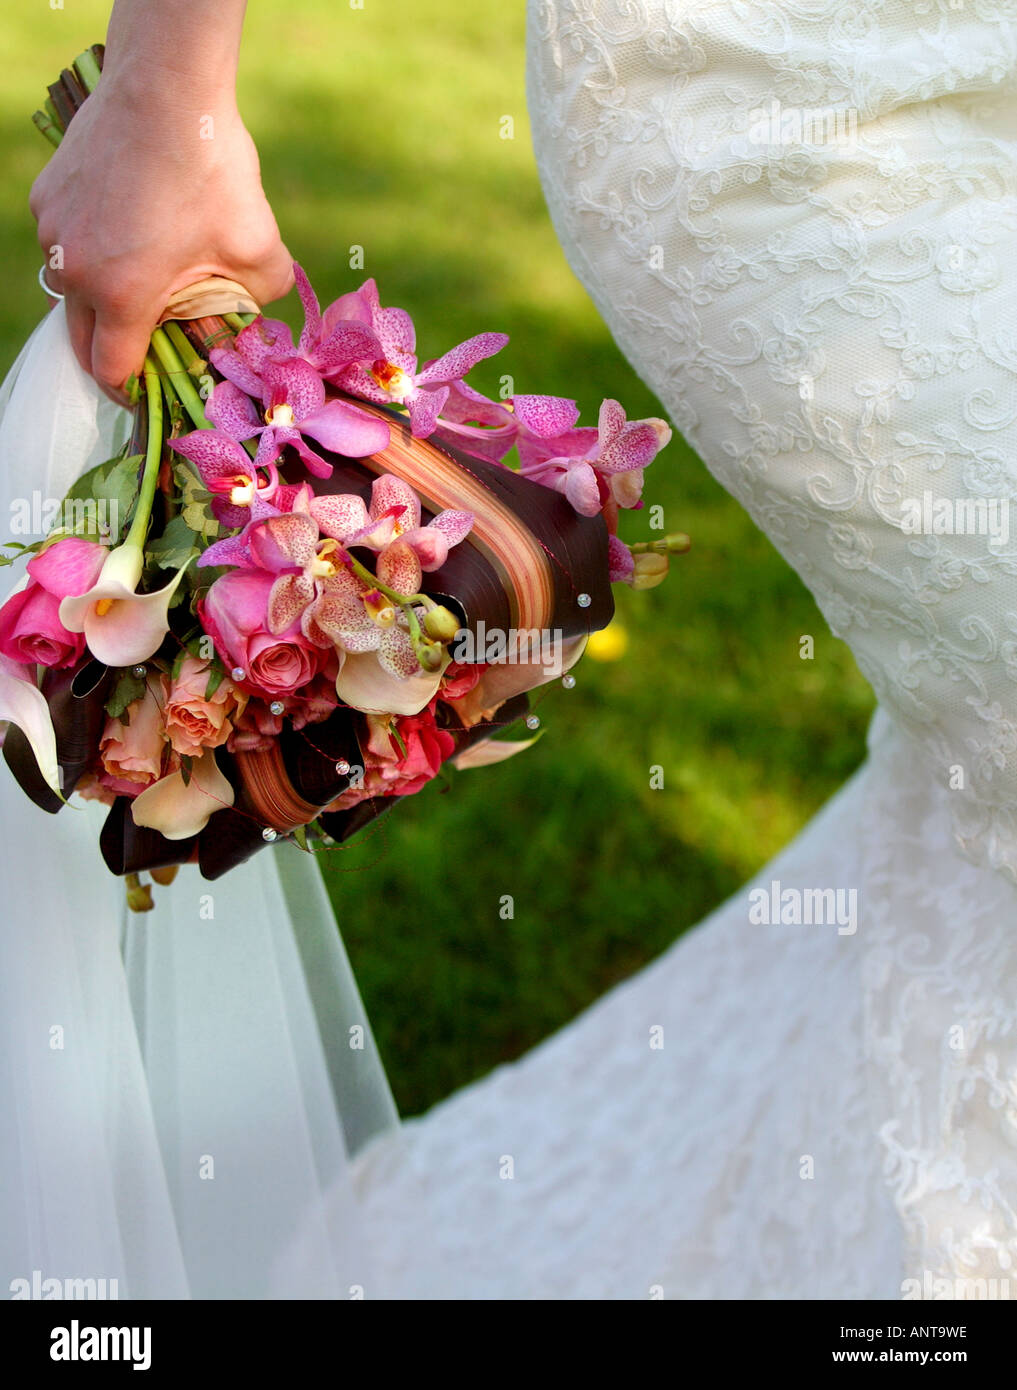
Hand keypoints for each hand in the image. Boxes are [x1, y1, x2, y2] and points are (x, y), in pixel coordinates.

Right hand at [30, 83, 292, 404]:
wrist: (166, 87)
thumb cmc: (213, 170)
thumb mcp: (260, 250)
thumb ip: (258, 301)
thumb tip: (251, 321)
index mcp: (121, 295)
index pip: (112, 371)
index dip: (133, 392)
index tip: (152, 393)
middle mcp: (75, 269)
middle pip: (81, 340)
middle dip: (113, 356)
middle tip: (147, 355)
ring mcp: (53, 231)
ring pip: (71, 290)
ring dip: (101, 301)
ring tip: (143, 287)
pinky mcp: (46, 196)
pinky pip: (65, 244)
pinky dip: (92, 253)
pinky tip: (129, 231)